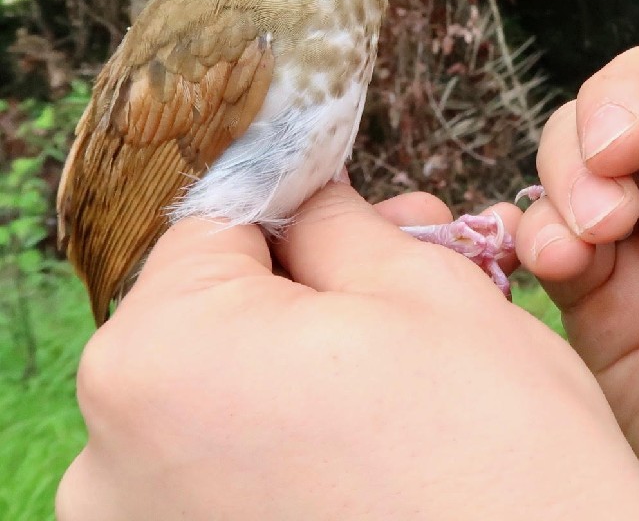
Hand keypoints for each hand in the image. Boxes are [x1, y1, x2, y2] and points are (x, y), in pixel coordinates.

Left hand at [56, 184, 638, 520]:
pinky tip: (372, 442)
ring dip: (301, 365)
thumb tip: (304, 197)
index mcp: (159, 357)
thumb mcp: (424, 290)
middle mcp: (110, 458)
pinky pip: (224, 470)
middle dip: (308, 288)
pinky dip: (288, 442)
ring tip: (402, 371)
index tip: (363, 213)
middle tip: (410, 280)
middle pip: (214, 314)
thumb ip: (337, 222)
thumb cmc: (499, 459)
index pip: (215, 223)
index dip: (301, 206)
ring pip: (222, 394)